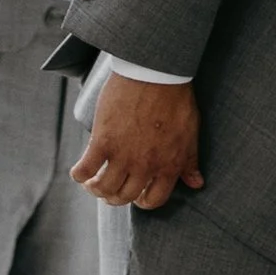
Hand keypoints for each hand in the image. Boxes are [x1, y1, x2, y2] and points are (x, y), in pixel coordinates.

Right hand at [71, 74, 203, 210]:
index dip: (143, 201)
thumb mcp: (190, 133)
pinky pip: (85, 170)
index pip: (154, 199)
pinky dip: (79, 175)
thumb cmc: (176, 99)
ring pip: (104, 188)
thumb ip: (189, 161)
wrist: (155, 73)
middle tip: (110, 189)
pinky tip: (80, 172)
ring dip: (96, 189)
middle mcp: (145, 166)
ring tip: (92, 182)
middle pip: (125, 196)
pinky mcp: (103, 141)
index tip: (136, 194)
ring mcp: (123, 155)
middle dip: (116, 197)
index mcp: (169, 166)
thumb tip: (196, 183)